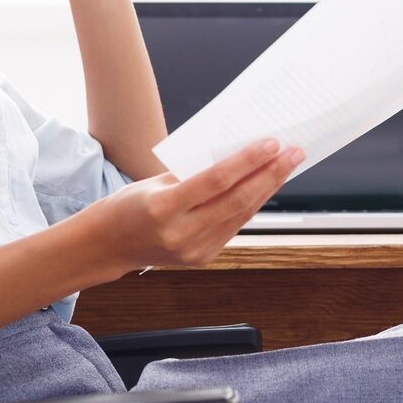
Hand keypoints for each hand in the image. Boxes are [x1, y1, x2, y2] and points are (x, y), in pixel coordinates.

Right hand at [80, 138, 305, 273]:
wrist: (108, 246)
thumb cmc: (128, 205)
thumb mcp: (153, 182)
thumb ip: (193, 172)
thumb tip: (236, 155)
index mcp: (163, 209)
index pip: (215, 181)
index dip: (247, 161)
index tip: (272, 143)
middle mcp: (180, 234)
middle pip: (236, 200)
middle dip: (270, 174)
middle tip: (293, 153)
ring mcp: (193, 251)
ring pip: (240, 215)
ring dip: (267, 189)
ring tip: (286, 166)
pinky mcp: (202, 258)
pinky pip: (233, 226)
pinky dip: (251, 205)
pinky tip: (265, 187)